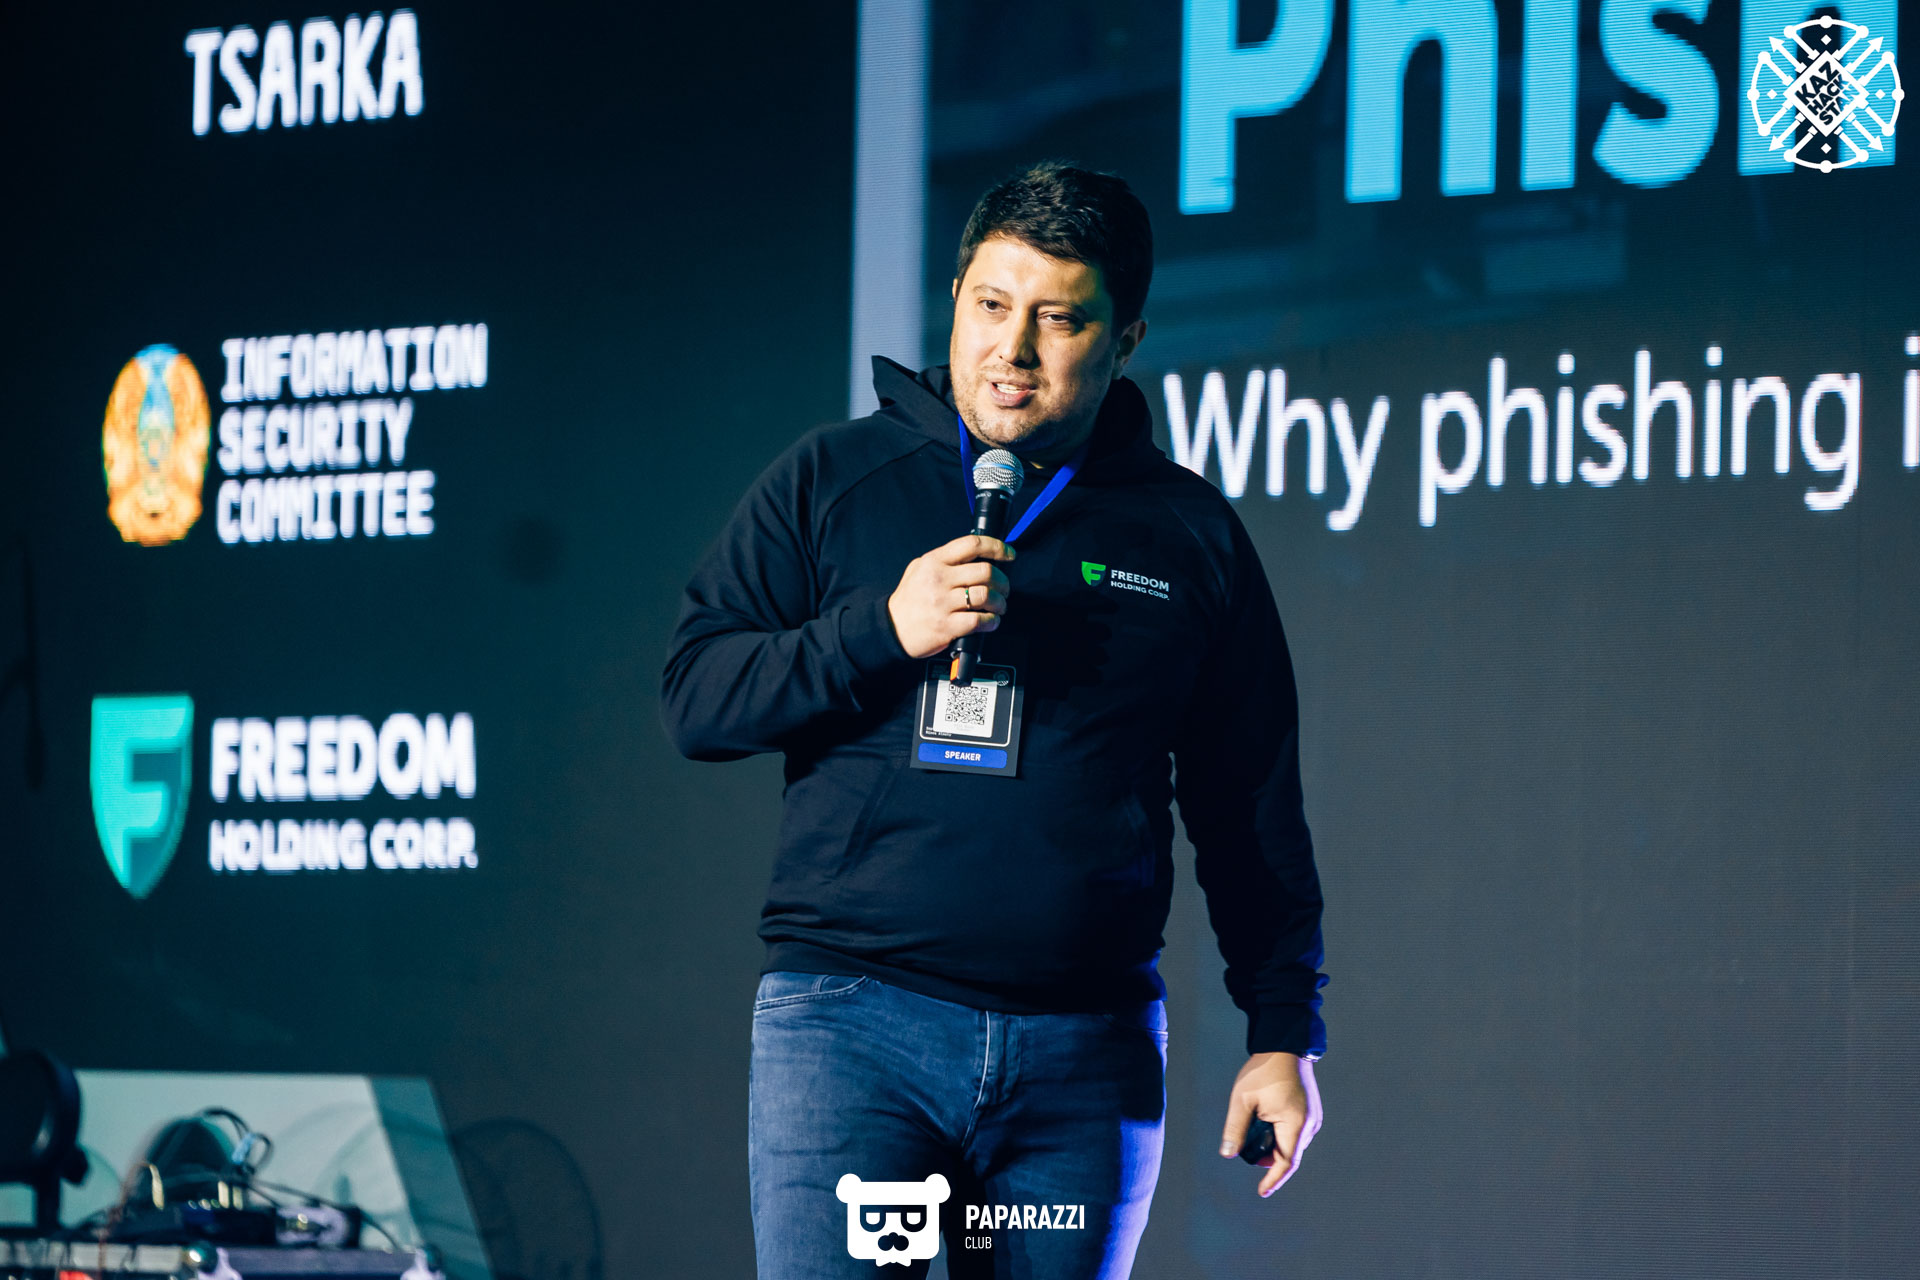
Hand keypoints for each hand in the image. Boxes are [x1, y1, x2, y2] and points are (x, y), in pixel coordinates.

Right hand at [886, 534, 1015, 658]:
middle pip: (985, 572)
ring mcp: (942, 603)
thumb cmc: (908, 601)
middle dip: (1003, 581)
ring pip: (986, 596)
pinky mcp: (946, 626)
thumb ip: (943, 560)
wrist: (891, 628)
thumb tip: (975, 556)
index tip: (1008, 554)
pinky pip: (979, 620)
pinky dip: (991, 621)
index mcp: (934, 561)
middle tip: (1004, 588)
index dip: (996, 547)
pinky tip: (990, 621)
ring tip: (999, 606)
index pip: (972, 544)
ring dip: (1000, 603)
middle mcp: (939, 579)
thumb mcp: (918, 569)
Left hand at [1219, 1052, 1321, 1197]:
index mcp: (1295, 1124)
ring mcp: (1312, 1118)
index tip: (1261, 1192)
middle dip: (1268, 1159)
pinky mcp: (1311, 1112)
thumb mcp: (1243, 1099)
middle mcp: (1309, 1125)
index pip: (1286, 1163)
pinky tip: (1265, 1125)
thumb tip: (1228, 1153)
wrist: (1286, 1046)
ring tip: (1254, 1132)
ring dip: (1274, 1146)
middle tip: (1247, 1149)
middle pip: (1288, 1155)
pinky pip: (1295, 1133)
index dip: (1273, 1180)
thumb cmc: (1264, 1071)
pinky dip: (1281, 1136)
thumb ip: (1235, 1128)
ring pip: (1292, 1144)